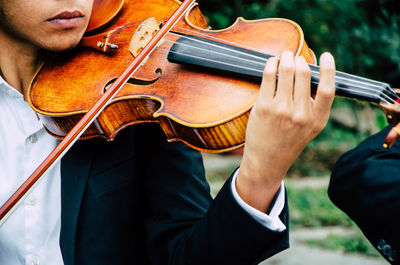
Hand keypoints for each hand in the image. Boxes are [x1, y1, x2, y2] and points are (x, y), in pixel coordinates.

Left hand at [236, 51, 335, 211]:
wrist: (267, 161)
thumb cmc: (288, 141)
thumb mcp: (310, 128)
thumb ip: (315, 106)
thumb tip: (312, 74)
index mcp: (317, 120)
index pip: (327, 88)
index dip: (329, 69)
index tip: (326, 55)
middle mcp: (301, 114)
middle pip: (304, 74)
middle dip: (299, 59)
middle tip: (294, 56)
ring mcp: (282, 110)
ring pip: (287, 71)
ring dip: (285, 58)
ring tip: (284, 56)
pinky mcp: (264, 107)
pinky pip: (269, 77)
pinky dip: (271, 65)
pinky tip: (271, 63)